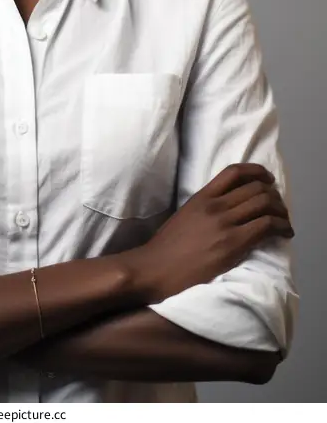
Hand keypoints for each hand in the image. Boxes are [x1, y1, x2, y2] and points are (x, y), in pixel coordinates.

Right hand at [132, 163, 293, 302]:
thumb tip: (227, 208)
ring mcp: (224, 224)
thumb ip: (205, 208)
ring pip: (264, 204)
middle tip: (279, 206)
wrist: (156, 269)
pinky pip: (266, 226)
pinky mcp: (234, 244)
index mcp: (202, 197)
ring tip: (284, 221)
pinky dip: (281, 227)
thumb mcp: (185, 216)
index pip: (234, 172)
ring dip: (281, 211)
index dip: (257, 171)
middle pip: (255, 188)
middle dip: (274, 195)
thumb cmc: (167, 247)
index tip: (267, 178)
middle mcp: (215, 205)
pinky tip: (285, 232)